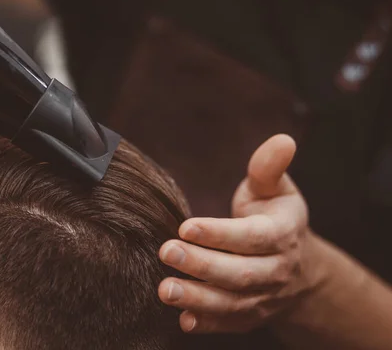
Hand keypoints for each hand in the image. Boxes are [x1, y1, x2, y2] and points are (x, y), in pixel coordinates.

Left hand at [158, 134, 325, 332]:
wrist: (299, 267)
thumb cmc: (276, 217)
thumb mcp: (276, 190)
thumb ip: (269, 168)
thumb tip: (282, 140)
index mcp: (282, 235)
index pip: (251, 237)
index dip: (220, 234)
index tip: (186, 226)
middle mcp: (275, 271)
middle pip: (240, 273)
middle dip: (202, 265)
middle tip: (166, 252)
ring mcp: (263, 298)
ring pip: (232, 303)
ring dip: (198, 299)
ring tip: (165, 290)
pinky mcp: (249, 316)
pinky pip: (229, 324)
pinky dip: (207, 324)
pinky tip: (182, 319)